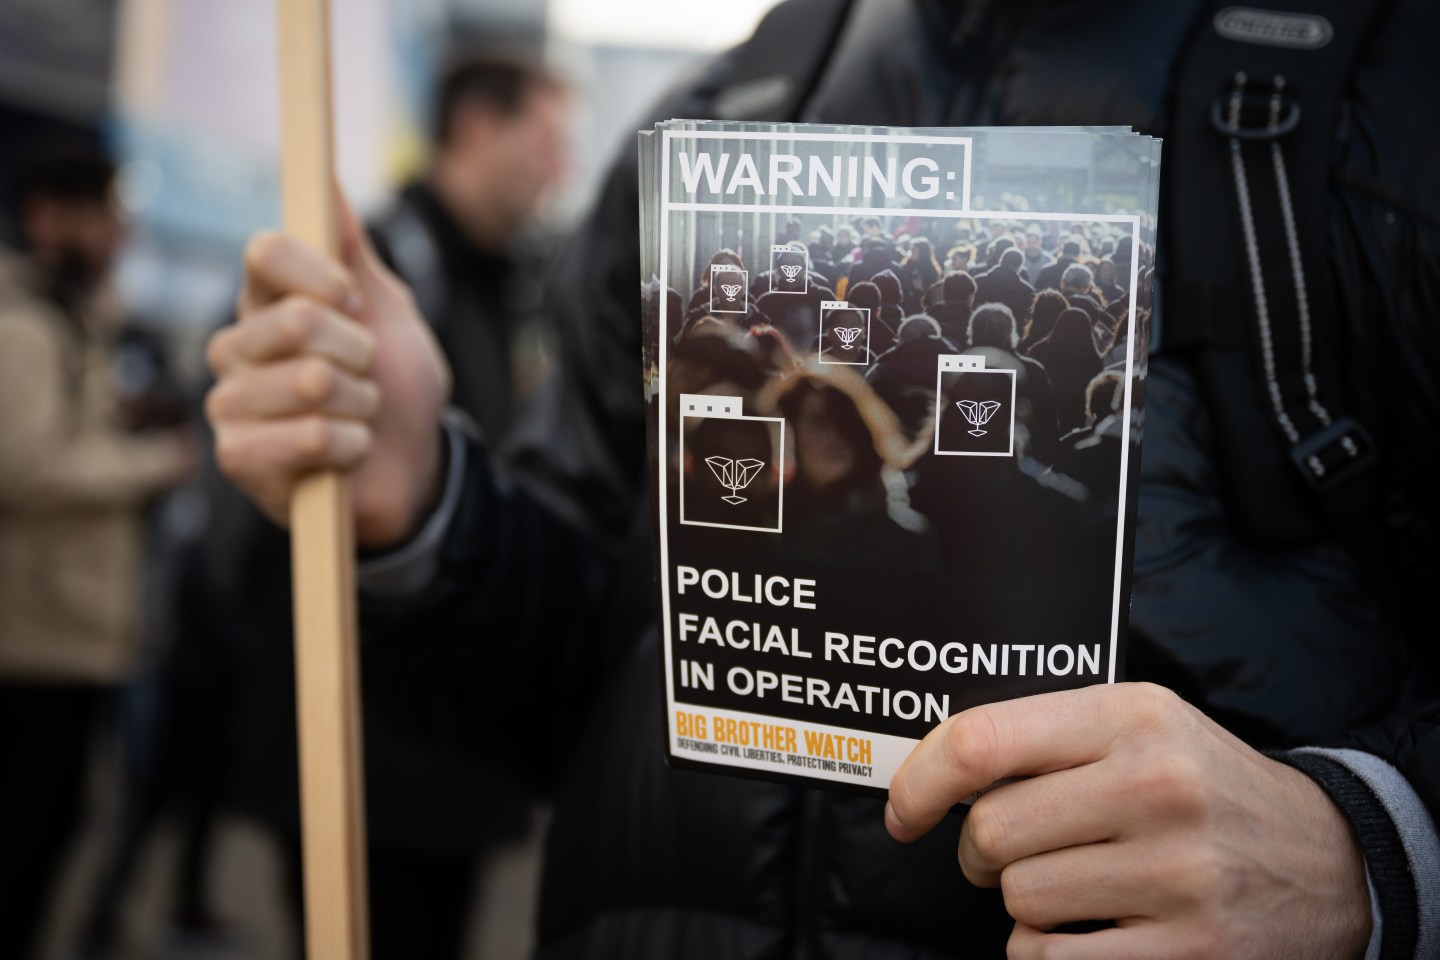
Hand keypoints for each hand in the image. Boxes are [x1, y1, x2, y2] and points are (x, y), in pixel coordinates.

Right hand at [206, 197, 448, 547]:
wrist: (412, 468)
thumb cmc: (395, 387)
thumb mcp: (387, 313)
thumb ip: (353, 253)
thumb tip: (327, 184)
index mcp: (265, 303)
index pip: (265, 253)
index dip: (319, 275)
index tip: (355, 303)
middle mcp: (235, 346)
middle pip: (298, 319)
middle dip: (360, 353)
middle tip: (366, 375)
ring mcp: (230, 403)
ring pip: (311, 381)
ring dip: (362, 404)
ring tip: (358, 416)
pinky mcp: (238, 457)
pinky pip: (307, 436)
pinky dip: (349, 445)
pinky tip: (346, 452)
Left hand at [886, 683, 1371, 959]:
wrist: (1331, 862)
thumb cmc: (1203, 788)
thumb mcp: (1140, 729)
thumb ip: (1046, 739)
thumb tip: (931, 773)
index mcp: (1131, 716)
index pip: (984, 742)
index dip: (920, 781)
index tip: (903, 812)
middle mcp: (1156, 785)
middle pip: (992, 832)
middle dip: (978, 853)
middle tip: (1004, 853)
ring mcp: (1178, 872)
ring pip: (1020, 900)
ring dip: (1022, 905)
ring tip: (1067, 889)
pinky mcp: (1192, 949)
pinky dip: (1046, 954)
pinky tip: (1084, 933)